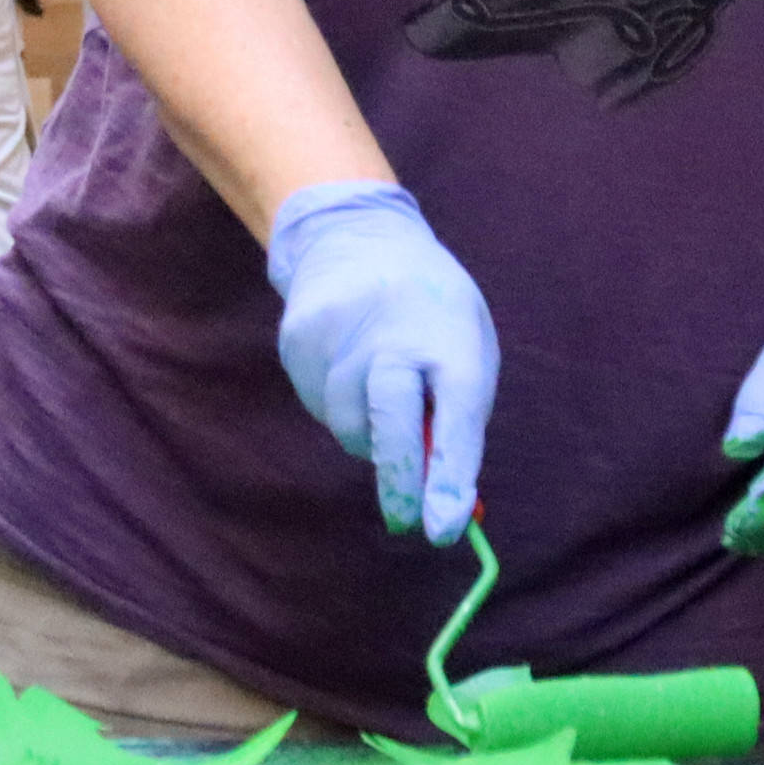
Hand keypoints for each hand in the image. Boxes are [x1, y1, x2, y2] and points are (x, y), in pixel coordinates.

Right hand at [263, 181, 498, 545]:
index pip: (456, 415)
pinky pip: (320, 406)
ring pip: (349, 426)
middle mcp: (394, 333)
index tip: (444, 527)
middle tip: (406, 520)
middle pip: (391, 422)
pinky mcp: (298, 342)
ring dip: (369, 436)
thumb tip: (442, 498)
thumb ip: (457, 414)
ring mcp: (339, 335)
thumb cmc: (429, 309)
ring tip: (380, 397)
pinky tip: (349, 372)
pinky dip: (340, 408)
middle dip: (400, 482)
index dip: (450, 475)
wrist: (356, 237)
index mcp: (452, 335)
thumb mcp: (465, 344)